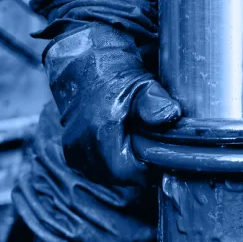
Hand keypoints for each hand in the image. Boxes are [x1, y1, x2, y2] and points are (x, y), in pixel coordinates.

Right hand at [45, 26, 180, 187]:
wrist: (81, 64)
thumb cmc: (113, 72)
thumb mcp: (140, 83)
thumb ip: (155, 102)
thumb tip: (171, 114)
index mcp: (99, 133)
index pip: (131, 173)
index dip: (150, 166)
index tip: (158, 151)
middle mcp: (82, 148)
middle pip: (121, 177)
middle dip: (138, 165)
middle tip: (147, 142)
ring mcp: (74, 153)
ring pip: (109, 175)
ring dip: (124, 164)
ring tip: (132, 138)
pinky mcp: (72, 155)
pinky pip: (98, 169)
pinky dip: (111, 160)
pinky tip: (118, 141)